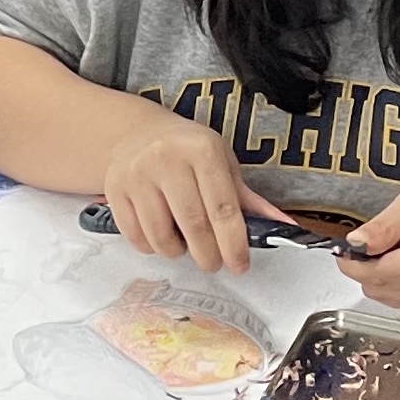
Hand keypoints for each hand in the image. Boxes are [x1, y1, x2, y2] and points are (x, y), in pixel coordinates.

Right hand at [96, 107, 263, 272]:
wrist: (137, 134)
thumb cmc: (188, 151)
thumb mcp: (222, 163)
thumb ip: (248, 199)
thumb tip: (284, 227)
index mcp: (202, 150)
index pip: (223, 208)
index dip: (234, 243)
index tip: (240, 265)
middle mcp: (167, 158)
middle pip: (193, 225)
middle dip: (208, 255)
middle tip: (213, 263)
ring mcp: (137, 174)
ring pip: (161, 236)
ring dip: (178, 252)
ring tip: (185, 244)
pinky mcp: (114, 189)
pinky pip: (136, 237)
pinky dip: (152, 247)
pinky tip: (161, 235)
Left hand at [340, 166, 399, 311]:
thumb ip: (383, 228)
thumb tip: (353, 245)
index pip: (377, 275)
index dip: (352, 261)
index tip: (343, 247)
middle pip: (381, 290)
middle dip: (367, 267)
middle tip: (370, 239)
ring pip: (391, 298)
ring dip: (382, 276)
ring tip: (397, 244)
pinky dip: (397, 282)